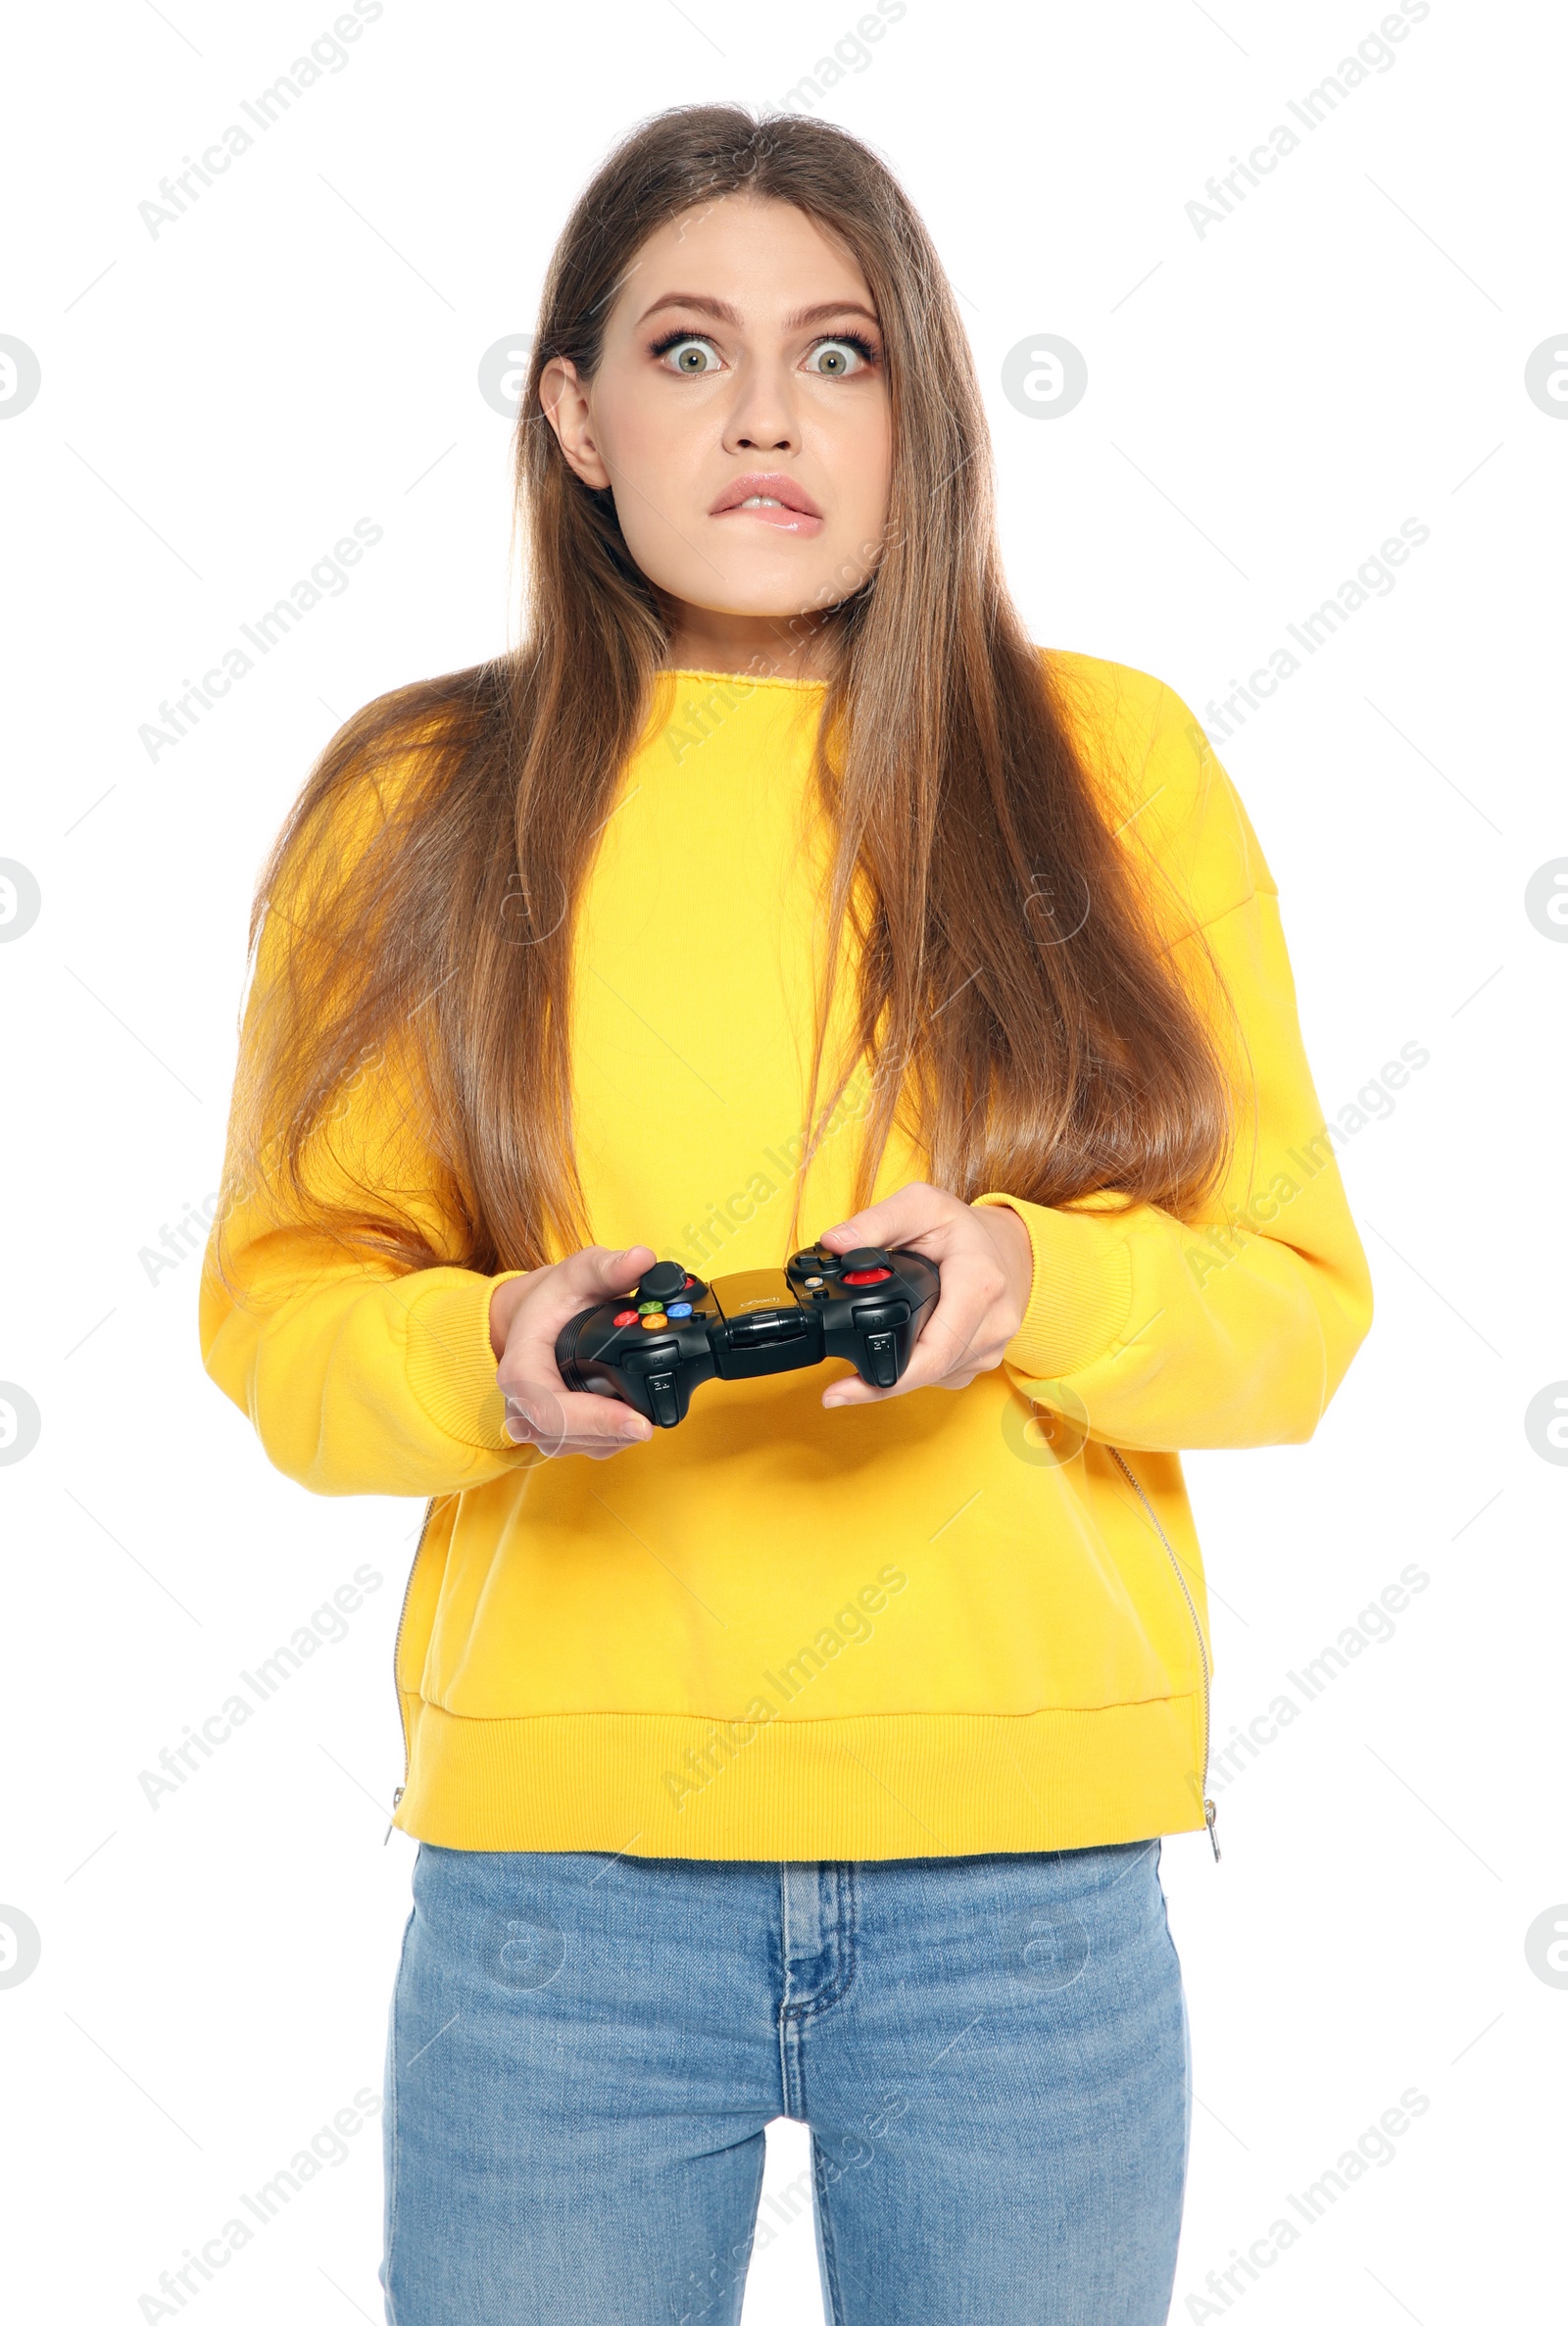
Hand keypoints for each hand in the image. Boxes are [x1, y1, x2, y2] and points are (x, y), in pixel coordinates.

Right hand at [488, 1244, 657, 1458]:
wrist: (533, 1317)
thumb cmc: (552, 1298)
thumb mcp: (577, 1272)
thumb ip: (608, 1267)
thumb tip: (641, 1259)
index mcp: (520, 1369)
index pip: (550, 1409)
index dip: (595, 1421)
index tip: (638, 1424)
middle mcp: (521, 1404)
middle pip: (565, 1437)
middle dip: (612, 1433)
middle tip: (651, 1422)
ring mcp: (536, 1423)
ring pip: (576, 1448)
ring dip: (613, 1438)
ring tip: (643, 1416)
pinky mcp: (554, 1433)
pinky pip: (582, 1448)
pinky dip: (611, 1439)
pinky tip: (631, 1420)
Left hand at [816, 1183, 1033, 1407]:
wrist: (1012, 1247)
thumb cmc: (963, 1228)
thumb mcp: (921, 1205)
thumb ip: (875, 1222)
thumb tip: (835, 1242)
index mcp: (980, 1285)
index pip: (933, 1352)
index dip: (885, 1379)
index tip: (841, 1392)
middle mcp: (994, 1323)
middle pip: (928, 1372)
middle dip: (880, 1381)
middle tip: (838, 1386)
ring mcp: (992, 1347)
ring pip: (934, 1378)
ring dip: (898, 1374)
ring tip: (865, 1359)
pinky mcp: (984, 1359)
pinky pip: (943, 1375)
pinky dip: (916, 1369)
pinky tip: (899, 1350)